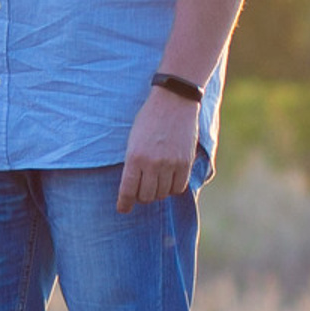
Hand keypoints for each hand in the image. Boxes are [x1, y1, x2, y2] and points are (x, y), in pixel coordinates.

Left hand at [117, 87, 200, 211]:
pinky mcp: (186, 162)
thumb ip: (133, 163)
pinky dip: (172, 188)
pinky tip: (169, 181)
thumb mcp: (133, 140)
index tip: (123, 209)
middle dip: (142, 198)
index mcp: (134, 157)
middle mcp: (152, 163)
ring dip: (157, 193)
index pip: (128, 190)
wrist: (173, 101)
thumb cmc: (149, 119)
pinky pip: (179, 187)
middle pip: (146, 196)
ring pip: (162, 193)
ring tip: (155, 183)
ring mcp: (170, 164)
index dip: (124, 203)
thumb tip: (133, 187)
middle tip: (141, 192)